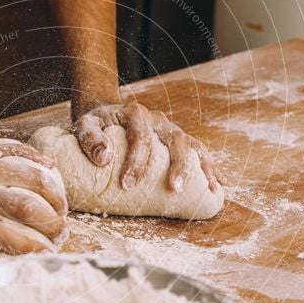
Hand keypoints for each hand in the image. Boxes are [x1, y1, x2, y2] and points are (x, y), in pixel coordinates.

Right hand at [0, 138, 68, 266]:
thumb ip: (15, 152)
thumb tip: (51, 164)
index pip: (35, 179)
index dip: (57, 197)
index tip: (64, 211)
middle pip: (24, 208)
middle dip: (51, 225)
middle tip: (62, 236)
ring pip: (0, 236)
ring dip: (28, 250)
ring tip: (44, 256)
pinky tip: (5, 274)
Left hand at [72, 102, 226, 191]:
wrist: (105, 117)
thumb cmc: (95, 126)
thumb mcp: (85, 126)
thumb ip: (90, 138)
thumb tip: (103, 158)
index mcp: (136, 113)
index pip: (140, 136)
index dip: (136, 161)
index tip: (127, 184)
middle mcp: (158, 119)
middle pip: (175, 139)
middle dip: (176, 165)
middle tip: (173, 189)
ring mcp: (171, 130)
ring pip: (192, 145)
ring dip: (199, 167)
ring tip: (208, 189)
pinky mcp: (177, 141)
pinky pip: (198, 151)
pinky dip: (209, 166)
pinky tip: (218, 184)